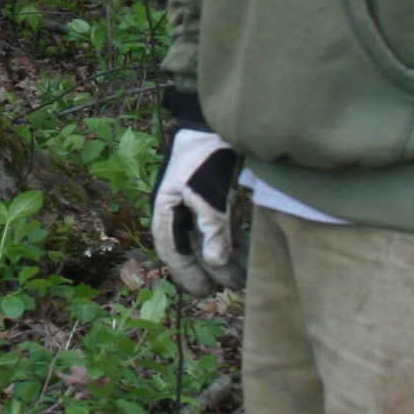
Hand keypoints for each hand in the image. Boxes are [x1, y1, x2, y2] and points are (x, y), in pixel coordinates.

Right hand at [150, 89, 241, 293]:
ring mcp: (193, 202)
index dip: (187, 273)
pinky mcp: (210, 196)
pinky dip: (230, 240)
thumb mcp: (207, 194)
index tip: (205, 292)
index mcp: (166, 210)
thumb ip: (211, 228)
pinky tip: (246, 252)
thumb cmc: (205, 156)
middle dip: (211, 269)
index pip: (173, 251)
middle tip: (232, 286)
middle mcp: (176, 209)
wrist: (214, 122)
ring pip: (206, 238)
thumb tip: (215, 262)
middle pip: (191, 248)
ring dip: (223, 256)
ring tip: (244, 274)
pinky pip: (218, 226)